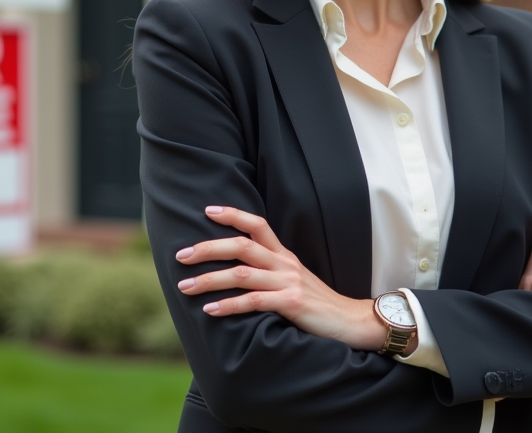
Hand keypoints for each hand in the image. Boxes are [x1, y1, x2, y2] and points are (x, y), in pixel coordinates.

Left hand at [175, 206, 386, 351]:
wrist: (351, 321)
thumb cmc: (317, 304)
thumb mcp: (293, 280)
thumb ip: (269, 272)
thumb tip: (235, 271)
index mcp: (283, 255)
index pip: (257, 224)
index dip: (232, 214)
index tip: (207, 211)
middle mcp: (284, 263)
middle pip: (241, 246)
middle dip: (208, 249)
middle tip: (181, 255)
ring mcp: (288, 282)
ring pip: (242, 274)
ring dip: (210, 280)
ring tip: (186, 287)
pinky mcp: (292, 303)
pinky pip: (254, 301)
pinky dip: (229, 305)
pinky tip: (210, 310)